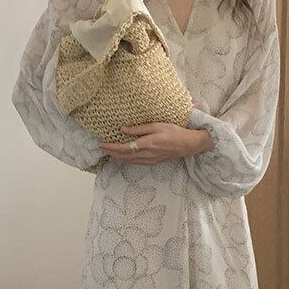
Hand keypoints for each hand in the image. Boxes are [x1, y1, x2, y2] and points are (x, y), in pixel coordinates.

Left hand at [98, 122, 212, 164]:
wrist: (187, 145)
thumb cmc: (173, 132)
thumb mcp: (156, 126)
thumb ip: (139, 128)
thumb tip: (123, 129)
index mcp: (147, 143)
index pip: (124, 147)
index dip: (112, 147)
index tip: (102, 144)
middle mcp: (147, 154)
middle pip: (124, 156)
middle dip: (112, 153)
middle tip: (102, 149)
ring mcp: (150, 160)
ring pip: (129, 161)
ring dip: (118, 157)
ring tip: (110, 152)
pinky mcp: (152, 162)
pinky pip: (136, 162)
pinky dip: (126, 159)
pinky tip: (123, 156)